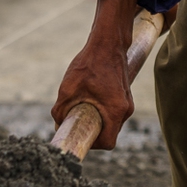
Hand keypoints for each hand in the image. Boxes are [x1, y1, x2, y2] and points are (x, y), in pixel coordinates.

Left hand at [52, 0, 139, 150]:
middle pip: (110, 134)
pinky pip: (113, 112)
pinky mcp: (125, 96)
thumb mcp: (68, 88)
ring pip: (111, 123)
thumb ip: (60, 111)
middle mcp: (126, 109)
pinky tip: (90, 97)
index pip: (108, 143)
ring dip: (97, 120)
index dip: (92, 144)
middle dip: (92, 131)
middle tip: (76, 121)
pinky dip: (101, 111)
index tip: (80, 134)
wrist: (107, 42)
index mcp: (115, 110)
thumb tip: (58, 125)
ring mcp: (127, 103)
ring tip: (82, 106)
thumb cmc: (90, 63)